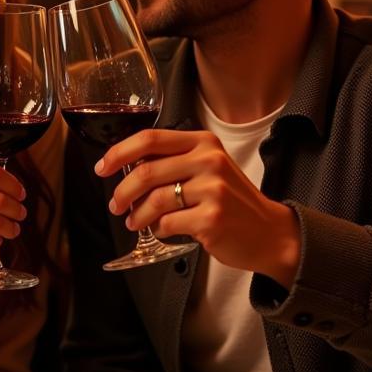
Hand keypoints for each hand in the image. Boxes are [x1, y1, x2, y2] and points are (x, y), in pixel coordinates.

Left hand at [95, 129, 300, 285]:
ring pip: (154, 200)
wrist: (269, 232)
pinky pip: (167, 223)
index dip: (118, 153)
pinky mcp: (211, 218)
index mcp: (203, 142)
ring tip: (135, 222)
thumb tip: (125, 168)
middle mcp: (209, 161)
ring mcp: (212, 190)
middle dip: (122, 192)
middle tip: (115, 205)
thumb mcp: (209, 168)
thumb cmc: (232, 201)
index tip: (102, 168)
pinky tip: (162, 230)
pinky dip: (158, 229)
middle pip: (146, 171)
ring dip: (137, 215)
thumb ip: (173, 162)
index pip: (149, 139)